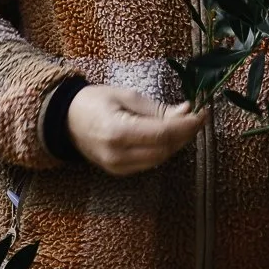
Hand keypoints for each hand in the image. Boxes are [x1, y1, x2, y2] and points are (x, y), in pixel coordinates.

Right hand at [66, 85, 207, 175]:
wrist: (65, 120)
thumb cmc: (94, 101)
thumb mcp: (126, 95)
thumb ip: (156, 109)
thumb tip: (187, 112)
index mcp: (118, 132)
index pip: (163, 134)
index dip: (187, 126)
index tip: (203, 113)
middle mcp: (118, 155)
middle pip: (165, 150)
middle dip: (186, 134)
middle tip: (199, 116)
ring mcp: (118, 168)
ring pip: (161, 159)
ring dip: (178, 142)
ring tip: (187, 123)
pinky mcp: (119, 172)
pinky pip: (150, 163)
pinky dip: (165, 149)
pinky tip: (170, 134)